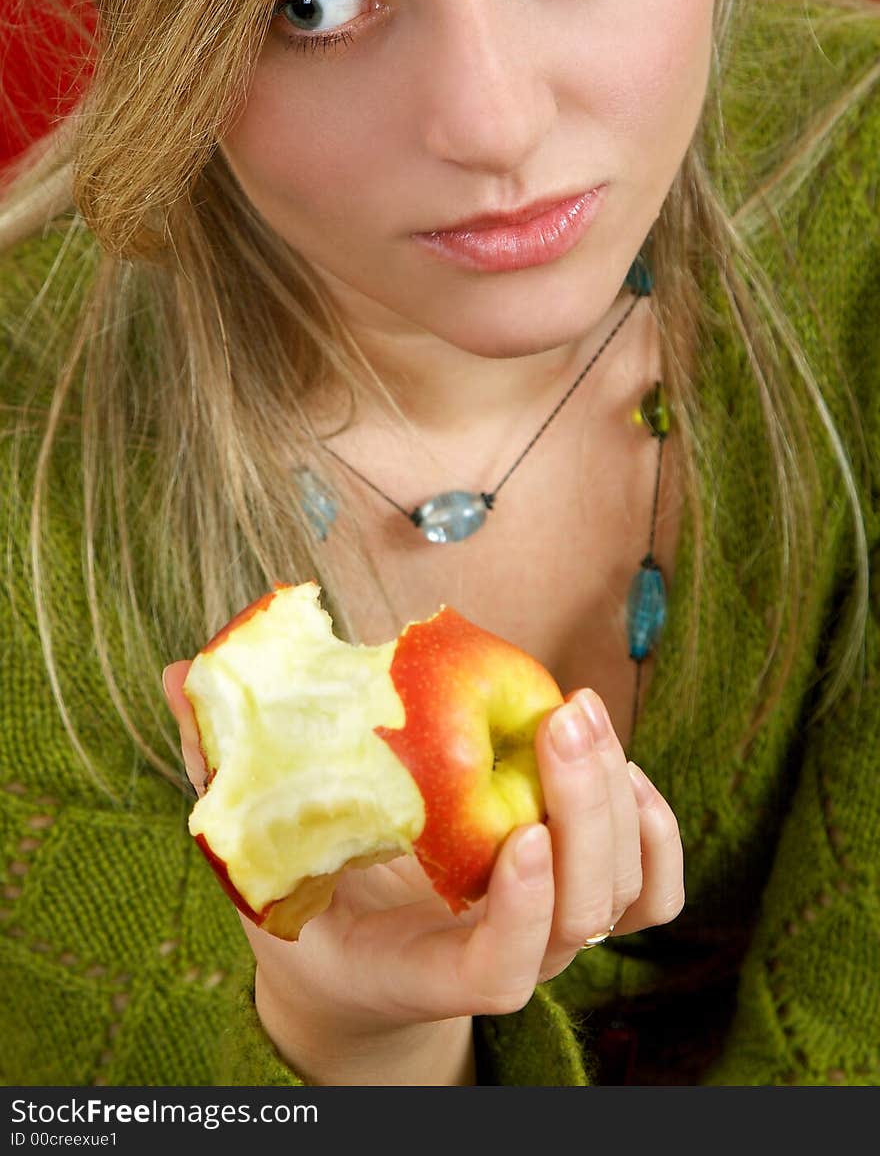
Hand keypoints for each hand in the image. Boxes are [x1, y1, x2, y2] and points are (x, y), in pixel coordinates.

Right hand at [163, 663, 682, 1037]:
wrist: (363, 967)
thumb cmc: (308, 906)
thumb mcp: (257, 853)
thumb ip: (225, 770)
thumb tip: (181, 674)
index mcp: (416, 967)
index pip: (494, 970)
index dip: (517, 911)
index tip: (515, 832)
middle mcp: (500, 959)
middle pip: (581, 914)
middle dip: (583, 813)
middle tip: (561, 718)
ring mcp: (551, 935)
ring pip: (623, 891)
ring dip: (617, 798)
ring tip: (578, 711)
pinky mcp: (581, 902)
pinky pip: (653, 886)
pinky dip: (657, 828)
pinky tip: (623, 761)